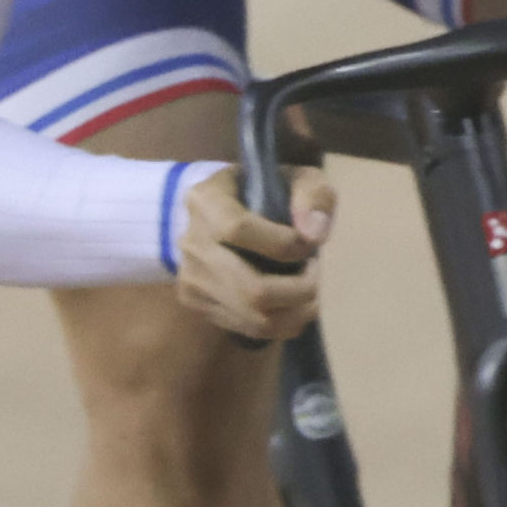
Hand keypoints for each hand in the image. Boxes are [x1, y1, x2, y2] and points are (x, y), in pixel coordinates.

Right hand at [175, 164, 333, 339]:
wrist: (222, 214)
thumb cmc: (266, 193)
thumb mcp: (298, 179)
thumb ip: (312, 195)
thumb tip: (313, 234)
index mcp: (205, 200)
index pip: (238, 229)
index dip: (284, 244)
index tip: (308, 244)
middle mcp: (191, 241)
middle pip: (251, 289)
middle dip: (300, 290)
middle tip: (316, 274)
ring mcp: (190, 277)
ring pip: (252, 316)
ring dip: (296, 311)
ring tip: (310, 293)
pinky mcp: (195, 302)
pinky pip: (246, 328)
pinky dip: (282, 324)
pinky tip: (294, 306)